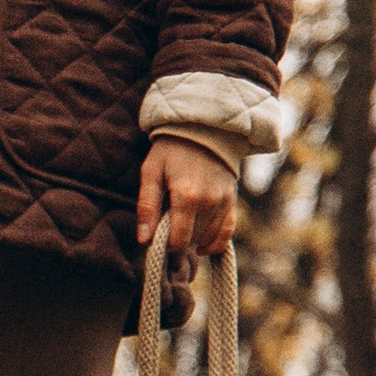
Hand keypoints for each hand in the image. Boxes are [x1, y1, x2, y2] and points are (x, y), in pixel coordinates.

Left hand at [137, 134, 238, 260]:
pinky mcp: (232, 201)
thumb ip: (147, 207)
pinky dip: (215, 243)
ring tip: (182, 225)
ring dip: (193, 239)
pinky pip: (227, 233)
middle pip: (192, 240)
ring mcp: (224, 202)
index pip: (178, 239)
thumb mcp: (151, 173)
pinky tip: (202, 246)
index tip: (157, 235)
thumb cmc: (171, 150)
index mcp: (187, 196)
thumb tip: (144, 240)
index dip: (165, 243)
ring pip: (208, 238)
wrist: (202, 130)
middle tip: (167, 224)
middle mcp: (209, 202)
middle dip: (177, 238)